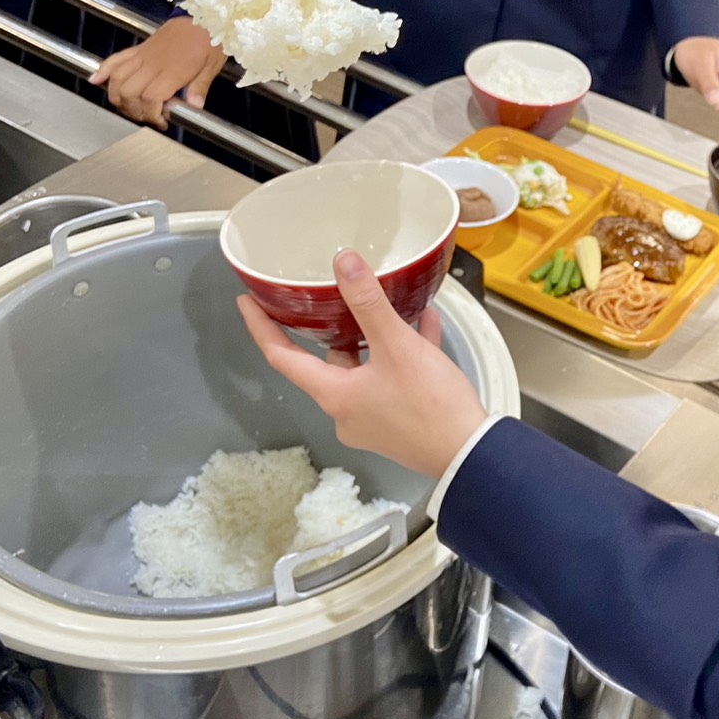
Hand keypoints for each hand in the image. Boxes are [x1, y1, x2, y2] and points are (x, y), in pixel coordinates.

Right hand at [89, 17, 225, 129]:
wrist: (201, 15)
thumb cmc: (210, 40)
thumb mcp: (213, 65)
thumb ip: (200, 87)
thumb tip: (194, 108)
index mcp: (173, 69)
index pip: (151, 97)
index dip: (152, 114)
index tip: (162, 122)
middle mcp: (152, 63)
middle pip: (129, 92)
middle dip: (135, 111)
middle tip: (149, 117)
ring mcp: (142, 55)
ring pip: (117, 78)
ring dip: (118, 97)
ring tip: (131, 108)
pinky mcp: (138, 49)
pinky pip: (115, 59)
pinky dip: (103, 70)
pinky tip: (95, 81)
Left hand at [238, 250, 489, 478]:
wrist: (470, 453)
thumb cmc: (431, 407)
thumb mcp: (397, 346)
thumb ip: (368, 303)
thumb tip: (344, 265)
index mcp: (335, 395)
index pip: (281, 357)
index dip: (261, 327)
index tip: (248, 303)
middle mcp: (347, 412)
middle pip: (327, 362)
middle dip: (333, 328)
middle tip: (329, 299)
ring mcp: (373, 421)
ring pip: (364, 369)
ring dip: (374, 339)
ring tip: (390, 307)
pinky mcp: (399, 424)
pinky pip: (392, 381)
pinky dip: (401, 356)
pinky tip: (424, 329)